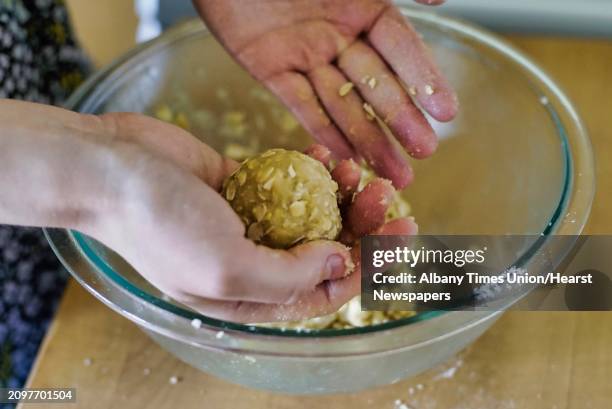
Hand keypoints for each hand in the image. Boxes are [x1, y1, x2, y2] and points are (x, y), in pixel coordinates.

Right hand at [82, 114, 416, 322]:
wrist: (109, 169)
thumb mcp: (225, 267)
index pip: (323, 293)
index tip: (397, 241)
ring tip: (357, 173)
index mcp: (251, 295)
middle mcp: (254, 261)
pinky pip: (288, 181)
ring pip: (312, 214)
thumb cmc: (159, 224)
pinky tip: (325, 156)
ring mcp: (249, 221)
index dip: (366, 271)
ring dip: (341, 196)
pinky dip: (310, 170)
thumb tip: (339, 265)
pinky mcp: (242, 184)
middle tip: (388, 198)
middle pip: (324, 252)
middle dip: (362, 229)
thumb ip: (288, 276)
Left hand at [194, 0, 456, 188]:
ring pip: (341, 102)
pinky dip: (321, 127)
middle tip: (424, 153)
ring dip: (366, 137)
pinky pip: (299, 102)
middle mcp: (339, 35)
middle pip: (375, 85)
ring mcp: (305, 54)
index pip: (402, 49)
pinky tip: (345, 154)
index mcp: (364, 6)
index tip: (447, 114)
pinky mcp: (269, 67)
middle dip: (400, 121)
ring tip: (392, 171)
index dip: (424, 80)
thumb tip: (442, 1)